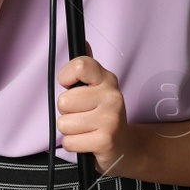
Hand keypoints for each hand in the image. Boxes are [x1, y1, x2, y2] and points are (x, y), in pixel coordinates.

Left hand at [56, 40, 136, 176]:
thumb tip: (83, 42)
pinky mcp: (105, 140)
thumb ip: (87, 69)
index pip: (80, 66)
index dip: (66, 76)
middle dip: (67, 112)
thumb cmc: (104, 116)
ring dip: (70, 130)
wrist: (125, 147)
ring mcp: (110, 118)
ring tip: (86, 129)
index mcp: (107, 79)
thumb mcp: (99, 89)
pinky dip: (75, 145)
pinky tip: (88, 141)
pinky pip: (70, 142)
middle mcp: (111, 96)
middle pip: (64, 101)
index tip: (69, 85)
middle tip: (82, 115)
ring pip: (64, 123)